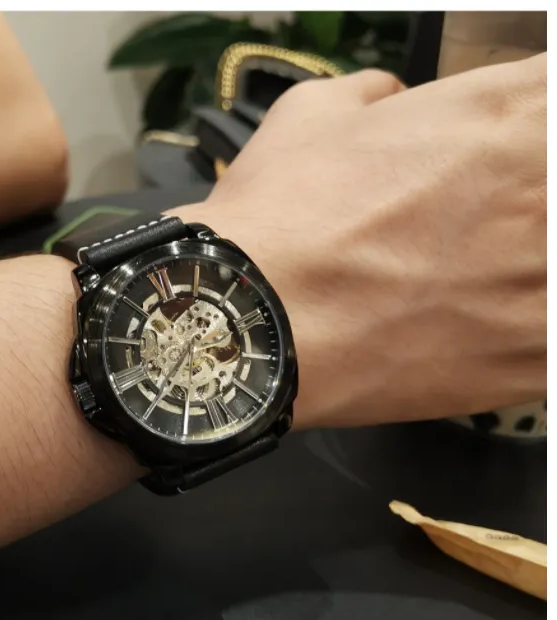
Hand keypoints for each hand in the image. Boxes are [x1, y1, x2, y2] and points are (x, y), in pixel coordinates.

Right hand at [171, 55, 545, 427]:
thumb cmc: (281, 218)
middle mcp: (552, 192)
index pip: (552, 103)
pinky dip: (519, 329)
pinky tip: (469, 328)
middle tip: (463, 229)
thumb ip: (376, 98)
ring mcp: (552, 281)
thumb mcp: (311, 115)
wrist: (253, 321)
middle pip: (556, 190)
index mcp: (512, 113)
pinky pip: (550, 340)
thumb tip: (392, 107)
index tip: (490, 159)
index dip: (519, 134)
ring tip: (459, 282)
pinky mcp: (538, 360)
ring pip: (552, 269)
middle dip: (520, 204)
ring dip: (520, 269)